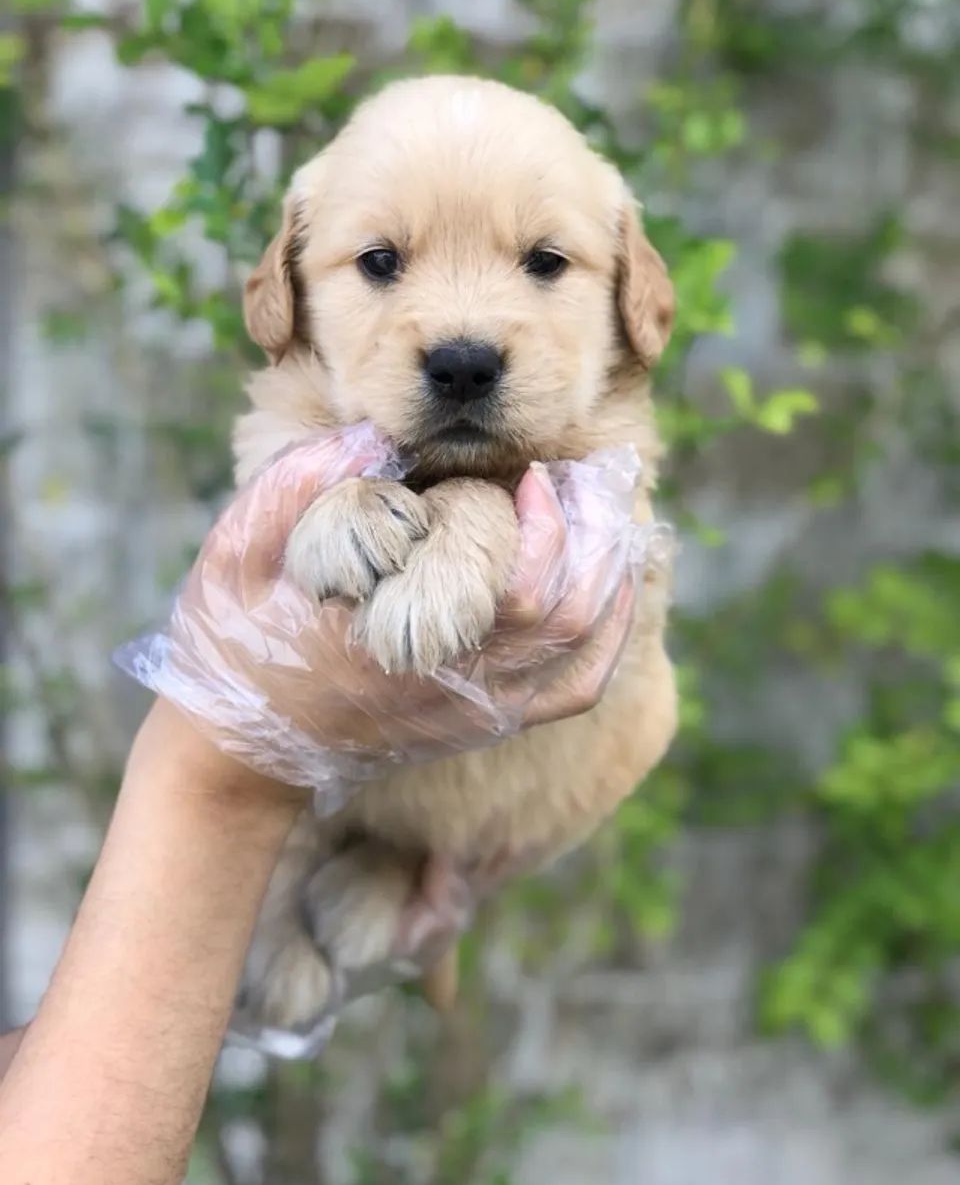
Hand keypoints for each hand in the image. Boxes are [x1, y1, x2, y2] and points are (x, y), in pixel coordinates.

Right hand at [118, 423, 659, 800]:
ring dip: (612, 578)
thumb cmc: (234, 642)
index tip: (537, 473)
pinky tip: (612, 588)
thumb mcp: (237, 553)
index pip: (514, 593)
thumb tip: (370, 435)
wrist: (240, 748)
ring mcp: (472, 711)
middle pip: (568, 618)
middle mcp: (449, 683)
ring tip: (609, 515)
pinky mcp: (481, 723)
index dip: (547, 529)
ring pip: (584, 653)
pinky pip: (573, 691)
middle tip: (594, 478)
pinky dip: (609, 639)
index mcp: (396, 636)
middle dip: (597, 539)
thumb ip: (295, 487)